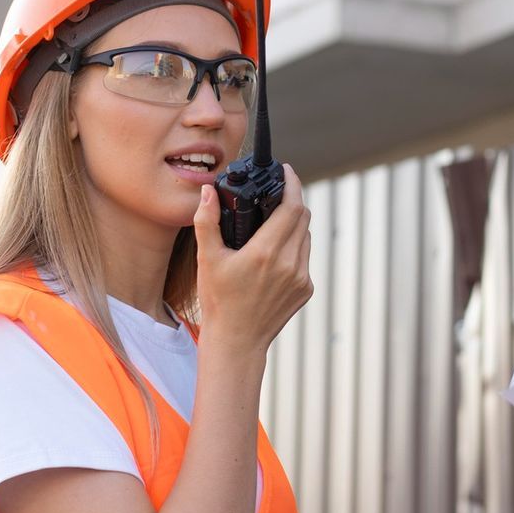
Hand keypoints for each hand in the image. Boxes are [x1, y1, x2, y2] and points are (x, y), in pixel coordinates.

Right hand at [192, 165, 312, 358]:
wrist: (237, 341)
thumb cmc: (218, 301)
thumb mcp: (207, 259)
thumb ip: (208, 221)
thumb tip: (207, 192)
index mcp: (265, 252)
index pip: (292, 206)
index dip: (292, 184)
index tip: (287, 171)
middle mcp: (289, 264)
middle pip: (303, 217)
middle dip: (292, 200)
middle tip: (277, 192)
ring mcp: (301, 278)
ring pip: (306, 236)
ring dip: (295, 224)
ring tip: (275, 220)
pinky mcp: (305, 289)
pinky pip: (305, 257)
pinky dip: (294, 247)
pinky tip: (276, 251)